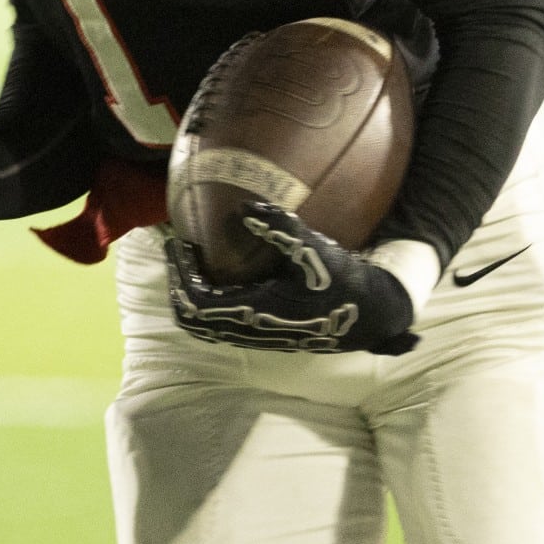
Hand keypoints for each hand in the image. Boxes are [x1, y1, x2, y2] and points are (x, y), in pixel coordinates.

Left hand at [163, 202, 418, 354]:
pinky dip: (203, 300)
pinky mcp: (260, 332)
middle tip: (177, 250)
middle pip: (190, 320)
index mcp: (255, 313)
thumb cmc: (340, 282)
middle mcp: (248, 331)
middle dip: (177, 284)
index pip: (197, 302)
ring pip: (203, 325)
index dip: (180, 274)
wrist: (366, 315)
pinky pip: (216, 324)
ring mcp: (253, 336)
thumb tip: (244, 208)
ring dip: (189, 293)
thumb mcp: (314, 251)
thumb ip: (281, 228)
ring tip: (190, 259)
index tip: (179, 243)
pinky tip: (214, 273)